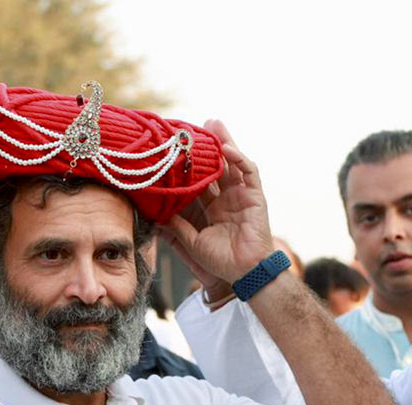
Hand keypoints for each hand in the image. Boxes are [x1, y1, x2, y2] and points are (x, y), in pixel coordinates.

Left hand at [163, 120, 273, 283]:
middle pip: (218, 166)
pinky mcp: (256, 197)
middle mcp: (228, 198)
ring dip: (225, 143)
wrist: (244, 273)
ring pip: (233, 163)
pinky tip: (226, 149)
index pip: (201, 180)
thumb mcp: (192, 242)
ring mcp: (243, 196)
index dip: (191, 165)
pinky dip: (239, 159)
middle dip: (209, 146)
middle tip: (197, 126)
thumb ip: (176, 226)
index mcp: (214, 208)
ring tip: (214, 125)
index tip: (178, 149)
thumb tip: (155, 213)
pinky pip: (249, 172)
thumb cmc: (221, 262)